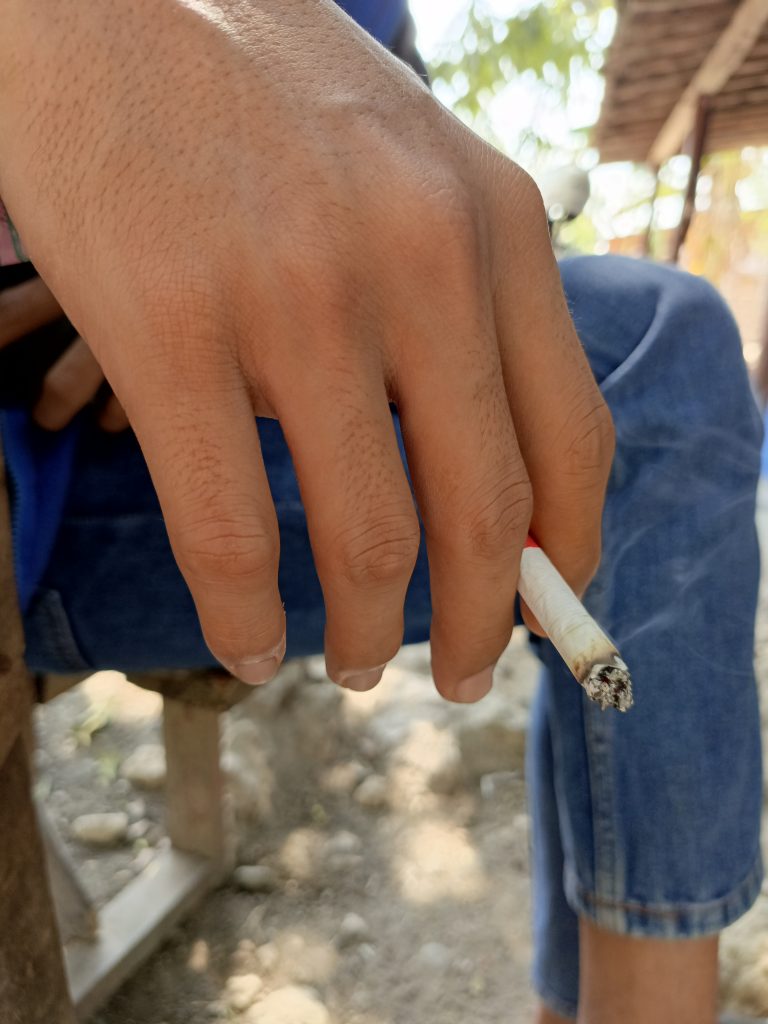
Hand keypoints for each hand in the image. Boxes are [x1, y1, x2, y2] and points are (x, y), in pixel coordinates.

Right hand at [0, 0, 613, 699]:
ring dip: (369, 634)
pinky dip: (245, 617)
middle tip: (465, 677)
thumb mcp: (411, 173)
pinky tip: (248, 648)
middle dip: (483, 623)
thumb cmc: (264, 95)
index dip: (567, 553)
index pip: (573, 439)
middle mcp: (420, 259)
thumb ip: (464, 307)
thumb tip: (476, 468)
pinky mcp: (171, 327)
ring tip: (357, 668)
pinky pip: (229, 531)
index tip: (546, 612)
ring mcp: (296, 294)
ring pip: (365, 537)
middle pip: (486, 509)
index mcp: (498, 224)